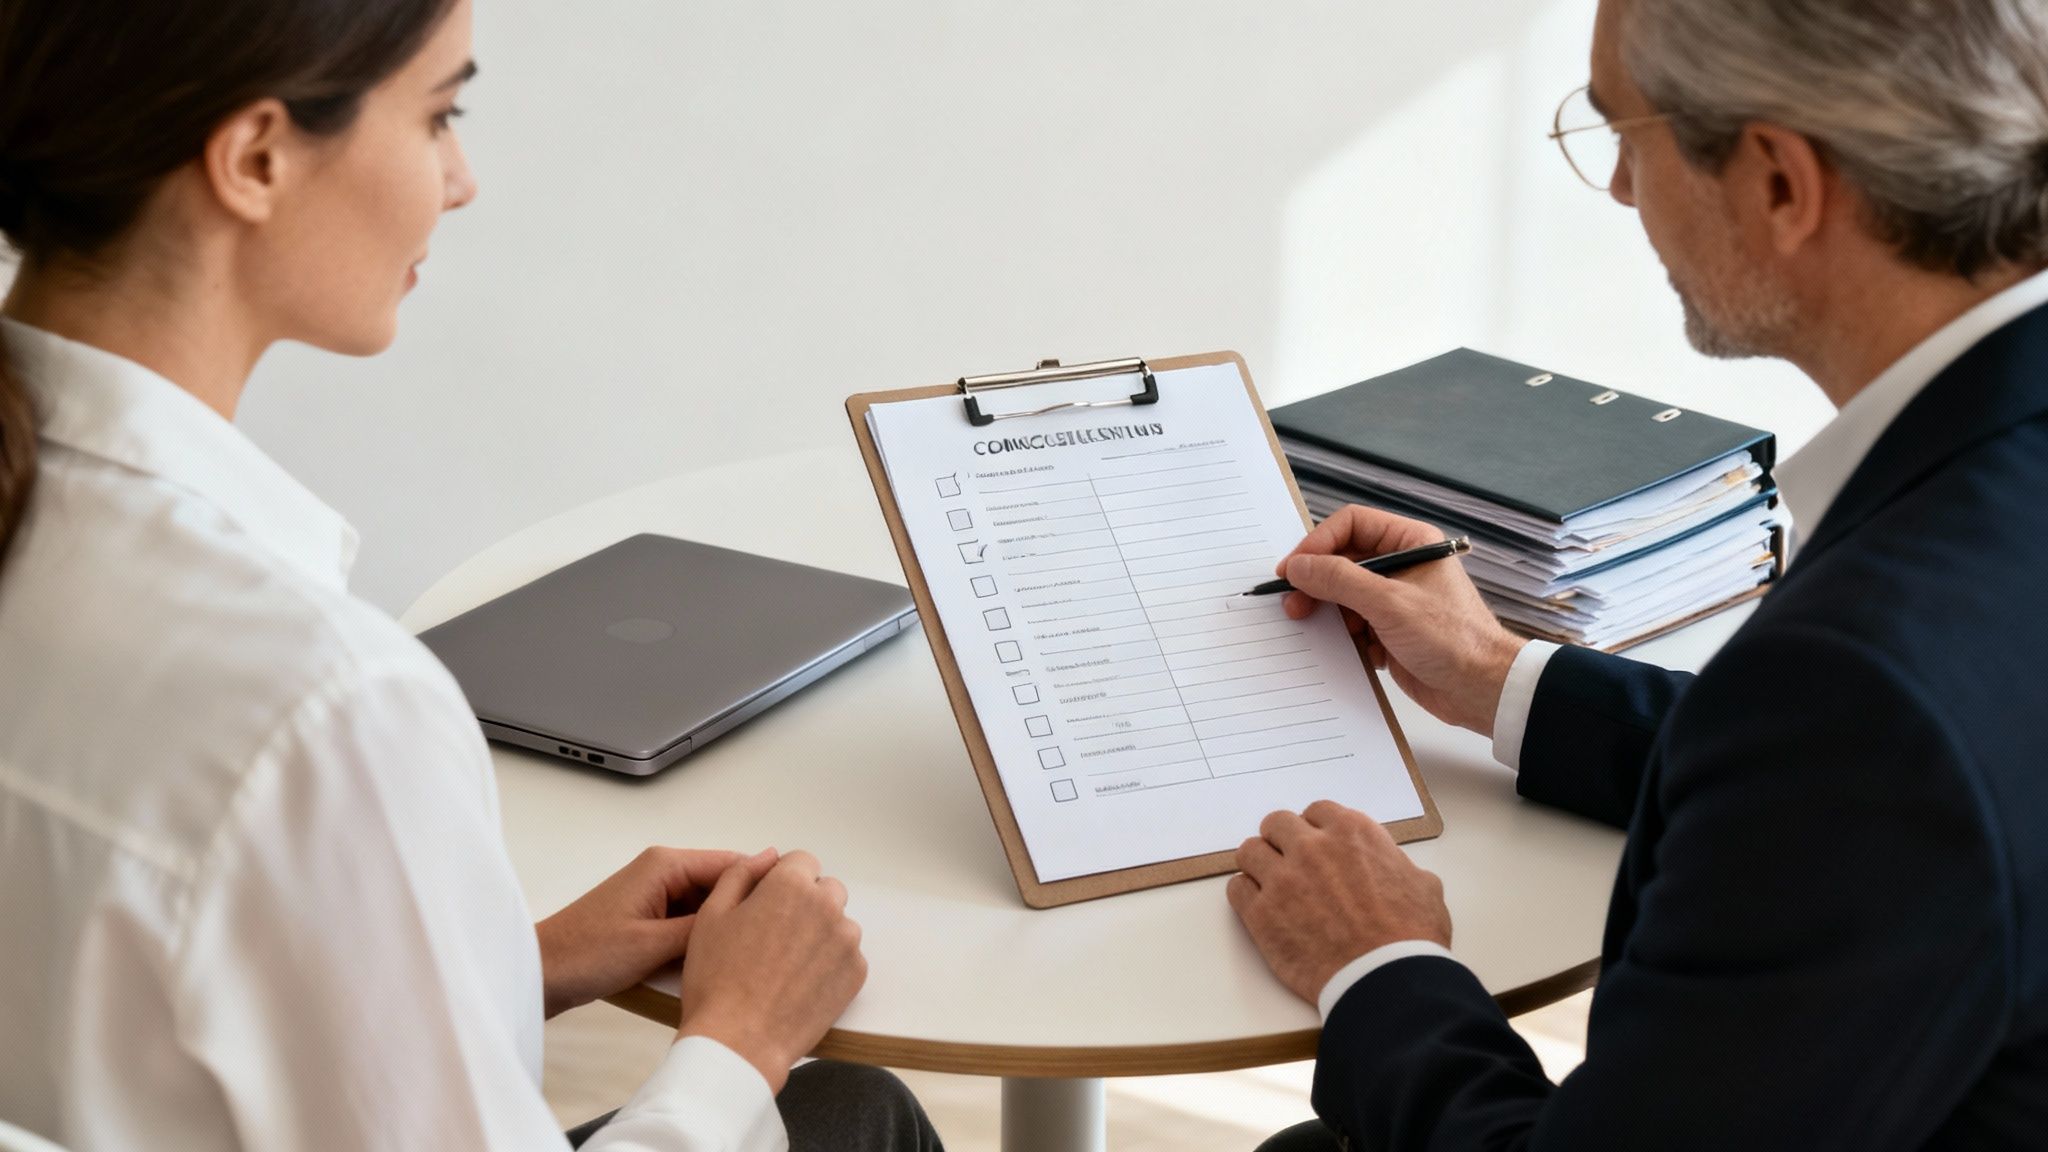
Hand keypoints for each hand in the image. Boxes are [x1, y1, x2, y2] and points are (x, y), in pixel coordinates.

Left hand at [535, 846, 775, 1018]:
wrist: (542, 975)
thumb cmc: (586, 955)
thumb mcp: (656, 944)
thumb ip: (706, 925)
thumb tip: (752, 910)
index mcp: (665, 864)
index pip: (733, 863)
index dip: (765, 884)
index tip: (796, 907)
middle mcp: (663, 870)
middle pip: (723, 883)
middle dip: (747, 908)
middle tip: (778, 937)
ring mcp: (656, 893)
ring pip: (709, 904)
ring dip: (724, 925)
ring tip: (754, 950)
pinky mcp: (649, 916)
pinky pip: (690, 920)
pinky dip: (704, 937)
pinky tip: (718, 958)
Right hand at [676, 850, 866, 1092]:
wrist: (739, 1042)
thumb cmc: (717, 979)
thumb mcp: (711, 915)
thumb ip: (740, 875)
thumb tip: (765, 856)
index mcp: (790, 886)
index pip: (802, 861)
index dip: (782, 880)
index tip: (768, 904)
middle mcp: (826, 907)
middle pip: (825, 890)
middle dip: (805, 903)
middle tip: (774, 936)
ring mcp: (846, 941)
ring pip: (838, 923)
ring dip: (819, 933)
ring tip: (785, 965)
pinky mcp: (856, 974)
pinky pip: (847, 955)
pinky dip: (830, 964)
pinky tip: (800, 983)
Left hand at [1228, 801, 1451, 1004]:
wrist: (1386, 978)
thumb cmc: (1410, 938)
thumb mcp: (1424, 887)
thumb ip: (1398, 866)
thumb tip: (1394, 868)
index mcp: (1351, 832)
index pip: (1317, 812)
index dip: (1316, 830)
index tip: (1317, 846)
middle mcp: (1311, 847)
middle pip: (1276, 824)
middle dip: (1282, 841)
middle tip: (1290, 863)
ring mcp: (1282, 878)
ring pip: (1249, 851)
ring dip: (1259, 865)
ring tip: (1272, 885)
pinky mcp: (1261, 913)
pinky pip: (1236, 888)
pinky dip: (1246, 895)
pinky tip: (1261, 908)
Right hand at [1278, 505, 1526, 734]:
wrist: (1481, 690)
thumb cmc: (1454, 639)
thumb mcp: (1390, 603)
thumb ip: (1339, 579)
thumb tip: (1299, 565)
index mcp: (1411, 543)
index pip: (1352, 525)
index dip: (1318, 543)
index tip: (1294, 568)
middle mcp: (1401, 566)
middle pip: (1342, 560)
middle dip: (1317, 581)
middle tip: (1294, 602)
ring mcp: (1395, 600)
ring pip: (1343, 595)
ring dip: (1328, 612)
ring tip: (1316, 628)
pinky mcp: (1389, 631)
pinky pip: (1352, 625)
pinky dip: (1343, 637)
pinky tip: (1347, 649)